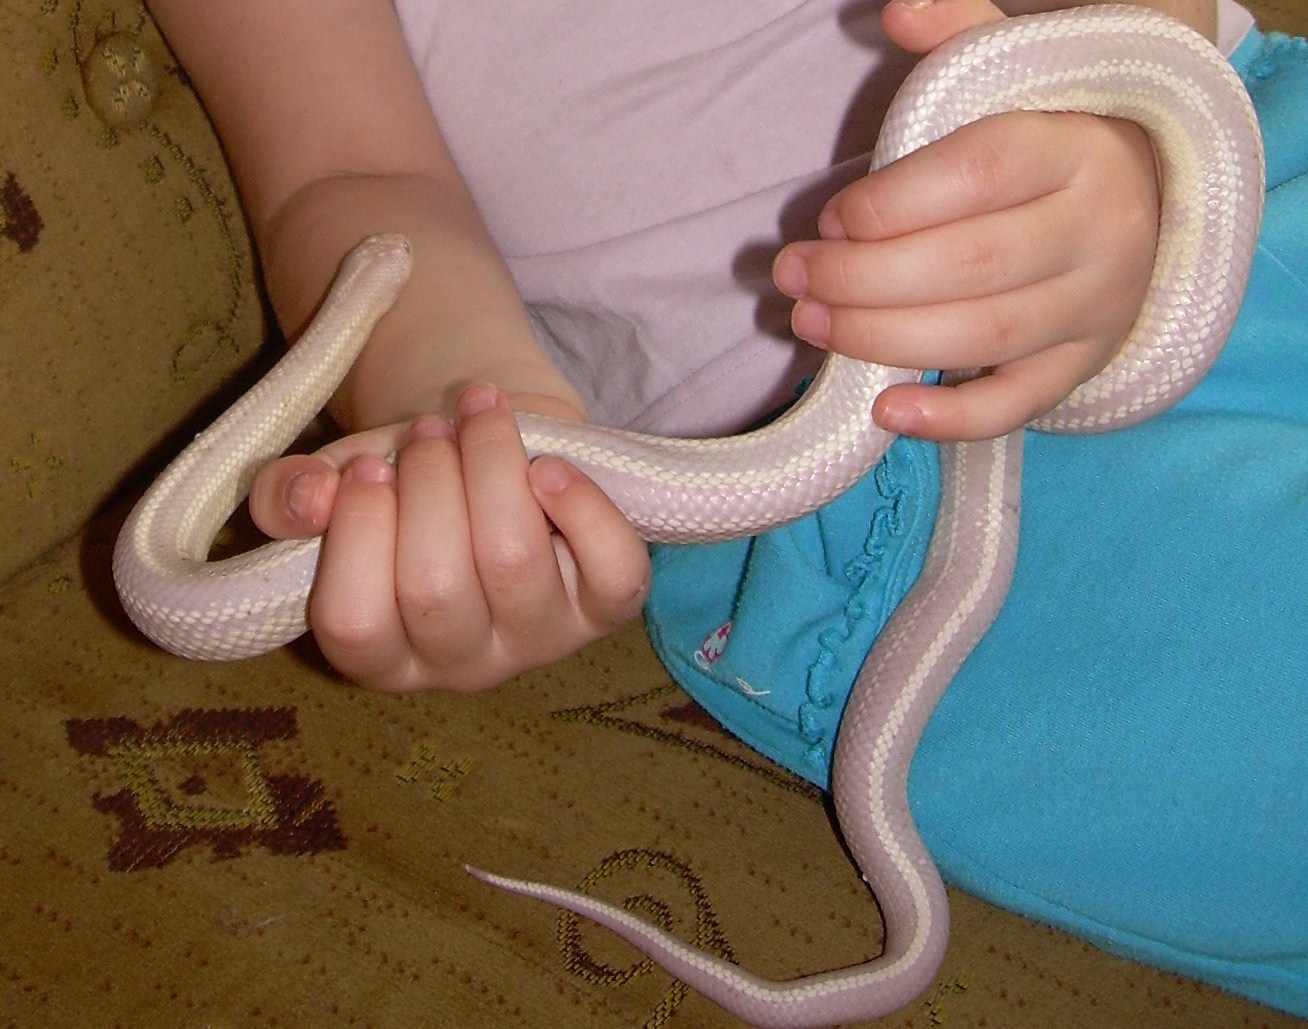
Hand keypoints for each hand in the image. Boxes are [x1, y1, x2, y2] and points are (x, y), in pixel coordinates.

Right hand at [248, 384, 651, 691]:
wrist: (488, 451)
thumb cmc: (404, 484)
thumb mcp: (334, 483)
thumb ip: (289, 495)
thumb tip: (308, 499)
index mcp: (383, 655)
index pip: (354, 624)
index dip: (357, 533)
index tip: (367, 464)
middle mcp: (463, 666)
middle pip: (436, 588)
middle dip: (428, 484)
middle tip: (428, 431)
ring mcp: (541, 641)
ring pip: (514, 562)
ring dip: (491, 468)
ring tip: (477, 417)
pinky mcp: (605, 606)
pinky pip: (614, 573)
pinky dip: (585, 509)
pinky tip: (548, 466)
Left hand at [772, 0, 1160, 440]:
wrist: (1149, 203)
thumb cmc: (1051, 140)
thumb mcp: (1017, 76)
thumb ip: (960, 35)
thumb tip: (897, 9)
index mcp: (1077, 148)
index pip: (980, 174)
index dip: (892, 202)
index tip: (831, 215)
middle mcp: (1099, 231)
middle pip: (972, 264)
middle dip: (863, 279)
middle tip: (793, 278)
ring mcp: (1095, 307)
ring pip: (986, 336)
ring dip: (883, 340)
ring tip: (810, 327)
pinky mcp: (1081, 364)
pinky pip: (1020, 405)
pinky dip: (951, 419)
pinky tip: (884, 413)